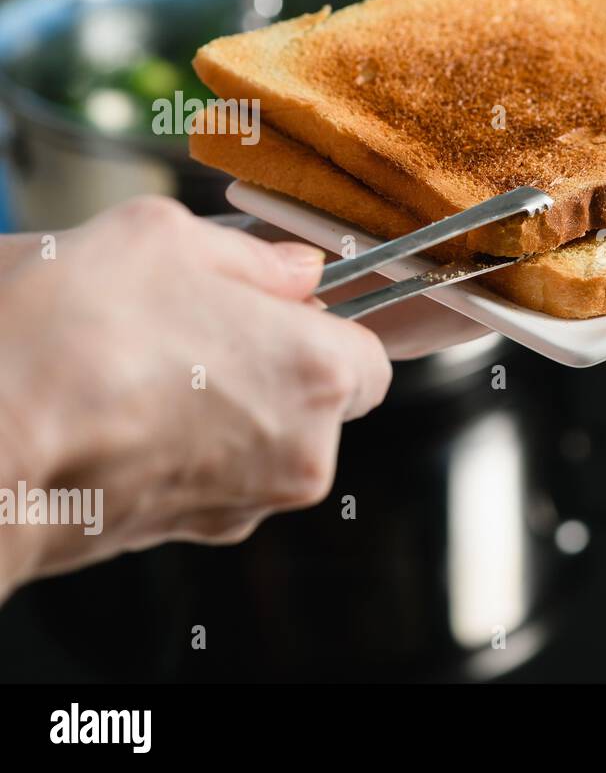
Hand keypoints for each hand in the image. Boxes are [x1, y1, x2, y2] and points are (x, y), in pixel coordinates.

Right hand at [0, 196, 391, 599]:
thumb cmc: (65, 338)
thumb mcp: (161, 239)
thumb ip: (254, 257)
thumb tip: (298, 270)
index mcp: (317, 373)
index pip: (370, 355)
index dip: (327, 326)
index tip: (282, 307)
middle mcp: (301, 452)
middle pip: (318, 403)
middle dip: (272, 364)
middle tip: (195, 326)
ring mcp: (245, 505)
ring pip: (262, 441)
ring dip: (223, 405)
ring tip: (141, 366)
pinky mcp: (187, 537)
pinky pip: (211, 476)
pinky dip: (183, 446)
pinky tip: (121, 412)